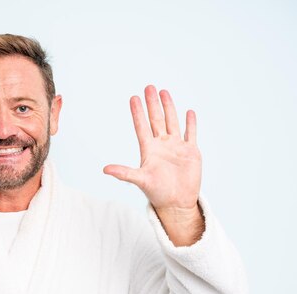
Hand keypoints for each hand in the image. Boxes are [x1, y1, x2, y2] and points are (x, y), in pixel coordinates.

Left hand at [104, 85, 203, 244]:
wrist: (177, 203)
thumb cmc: (157, 193)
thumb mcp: (140, 180)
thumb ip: (124, 173)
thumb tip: (105, 169)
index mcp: (149, 150)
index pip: (142, 126)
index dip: (137, 112)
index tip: (133, 98)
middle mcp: (162, 145)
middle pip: (156, 120)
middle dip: (152, 103)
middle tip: (148, 87)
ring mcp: (176, 147)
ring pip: (172, 122)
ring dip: (169, 107)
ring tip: (164, 92)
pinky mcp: (191, 152)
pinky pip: (191, 133)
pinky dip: (190, 123)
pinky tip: (189, 112)